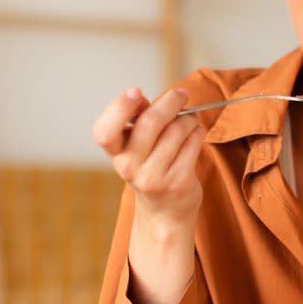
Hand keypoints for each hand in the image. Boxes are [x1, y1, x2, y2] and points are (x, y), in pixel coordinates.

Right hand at [93, 86, 204, 231]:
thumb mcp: (135, 147)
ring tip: (190, 120)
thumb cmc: (151, 168)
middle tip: (181, 94)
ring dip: (189, 118)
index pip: (105, 131)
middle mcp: (129, 167)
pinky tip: (195, 134)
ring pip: (177, 130)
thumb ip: (137, 120)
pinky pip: (193, 143)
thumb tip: (142, 98)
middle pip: (150, 123)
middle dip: (170, 102)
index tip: (136, 92)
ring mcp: (154, 177)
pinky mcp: (178, 181)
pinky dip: (198, 132)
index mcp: (115, 153)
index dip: (119, 108)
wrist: (164, 211)